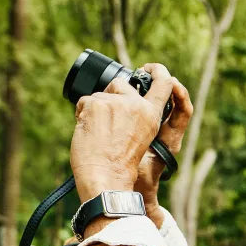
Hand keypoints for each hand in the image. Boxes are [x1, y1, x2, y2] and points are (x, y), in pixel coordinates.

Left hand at [70, 64, 188, 229]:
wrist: (106, 178)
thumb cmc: (121, 166)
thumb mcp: (142, 138)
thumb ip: (137, 117)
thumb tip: (121, 99)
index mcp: (151, 115)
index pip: (164, 83)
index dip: (158, 71)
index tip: (149, 68)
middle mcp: (135, 105)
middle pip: (121, 84)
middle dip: (111, 96)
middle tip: (106, 120)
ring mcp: (115, 103)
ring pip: (99, 95)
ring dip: (95, 109)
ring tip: (96, 133)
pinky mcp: (95, 105)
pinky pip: (84, 102)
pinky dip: (81, 115)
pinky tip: (86, 132)